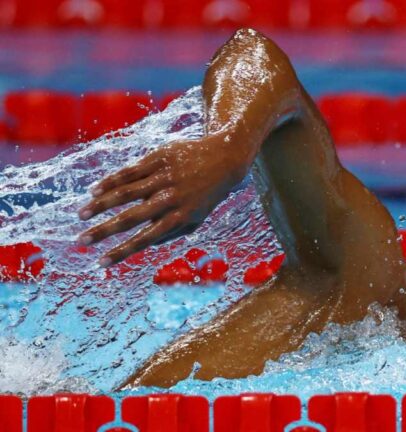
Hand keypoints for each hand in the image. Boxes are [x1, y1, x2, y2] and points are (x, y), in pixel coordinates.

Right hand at [78, 135, 248, 266]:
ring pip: (126, 192)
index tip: (101, 263)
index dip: (122, 252)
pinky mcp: (159, 159)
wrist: (226, 158)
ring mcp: (164, 177)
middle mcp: (170, 199)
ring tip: (82, 214)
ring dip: (100, 205)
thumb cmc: (207, 193)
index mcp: (179, 217)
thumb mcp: (197, 218)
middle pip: (131, 218)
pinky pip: (130, 171)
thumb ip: (172, 232)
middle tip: (81, 240)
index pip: (145, 239)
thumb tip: (145, 245)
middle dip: (103, 231)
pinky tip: (93, 190)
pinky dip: (110, 181)